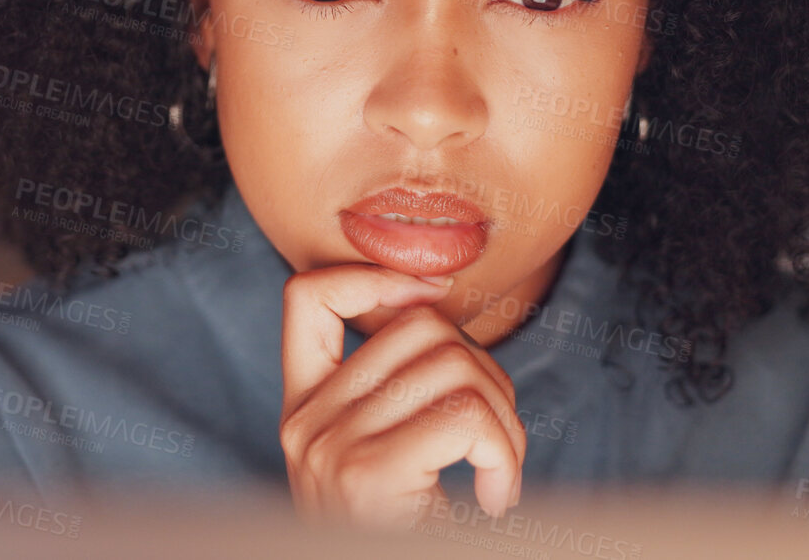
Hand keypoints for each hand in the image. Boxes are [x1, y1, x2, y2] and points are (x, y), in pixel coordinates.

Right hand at [279, 263, 526, 530]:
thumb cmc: (403, 538)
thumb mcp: (384, 464)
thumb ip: (396, 392)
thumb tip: (433, 296)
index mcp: (303, 411)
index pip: (306, 295)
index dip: (375, 276)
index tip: (435, 297)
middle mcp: (305, 423)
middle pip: (420, 326)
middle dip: (487, 370)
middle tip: (496, 442)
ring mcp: (328, 447)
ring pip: (455, 366)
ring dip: (506, 418)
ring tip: (499, 474)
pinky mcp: (365, 474)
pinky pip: (466, 417)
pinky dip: (505, 454)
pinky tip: (495, 499)